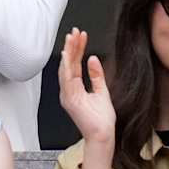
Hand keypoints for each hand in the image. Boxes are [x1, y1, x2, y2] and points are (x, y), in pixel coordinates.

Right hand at [58, 28, 115, 144]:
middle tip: (75, 31)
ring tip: (72, 38)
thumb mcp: (102, 92)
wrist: (103, 136)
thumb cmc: (102, 120)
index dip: (77, 50)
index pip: (74, 65)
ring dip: (68, 52)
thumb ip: (96, 76)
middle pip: (68, 64)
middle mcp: (68, 91)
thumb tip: (93, 58)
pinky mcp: (70, 99)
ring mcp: (67, 95)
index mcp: (74, 89)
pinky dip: (67, 66)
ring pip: (65, 69)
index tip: (81, 36)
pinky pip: (66, 79)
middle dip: (71, 46)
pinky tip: (69, 55)